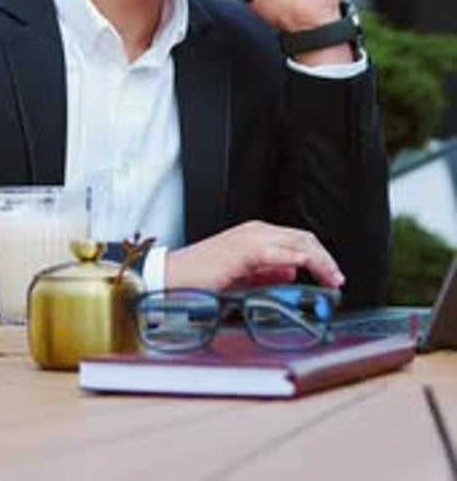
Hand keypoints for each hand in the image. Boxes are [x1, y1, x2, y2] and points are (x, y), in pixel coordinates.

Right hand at [165, 220, 344, 290]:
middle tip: (337, 280)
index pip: (297, 240)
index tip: (332, 276)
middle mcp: (256, 231)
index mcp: (254, 235)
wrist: (172, 279)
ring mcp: (251, 238)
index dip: (319, 257)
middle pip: (304, 238)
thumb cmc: (199, 279)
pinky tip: (313, 274)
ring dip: (321, 261)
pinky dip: (304, 262)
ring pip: (299, 242)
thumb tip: (291, 272)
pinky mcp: (246, 250)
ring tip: (332, 280)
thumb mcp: (241, 277)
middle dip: (325, 259)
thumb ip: (266, 273)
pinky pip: (284, 253)